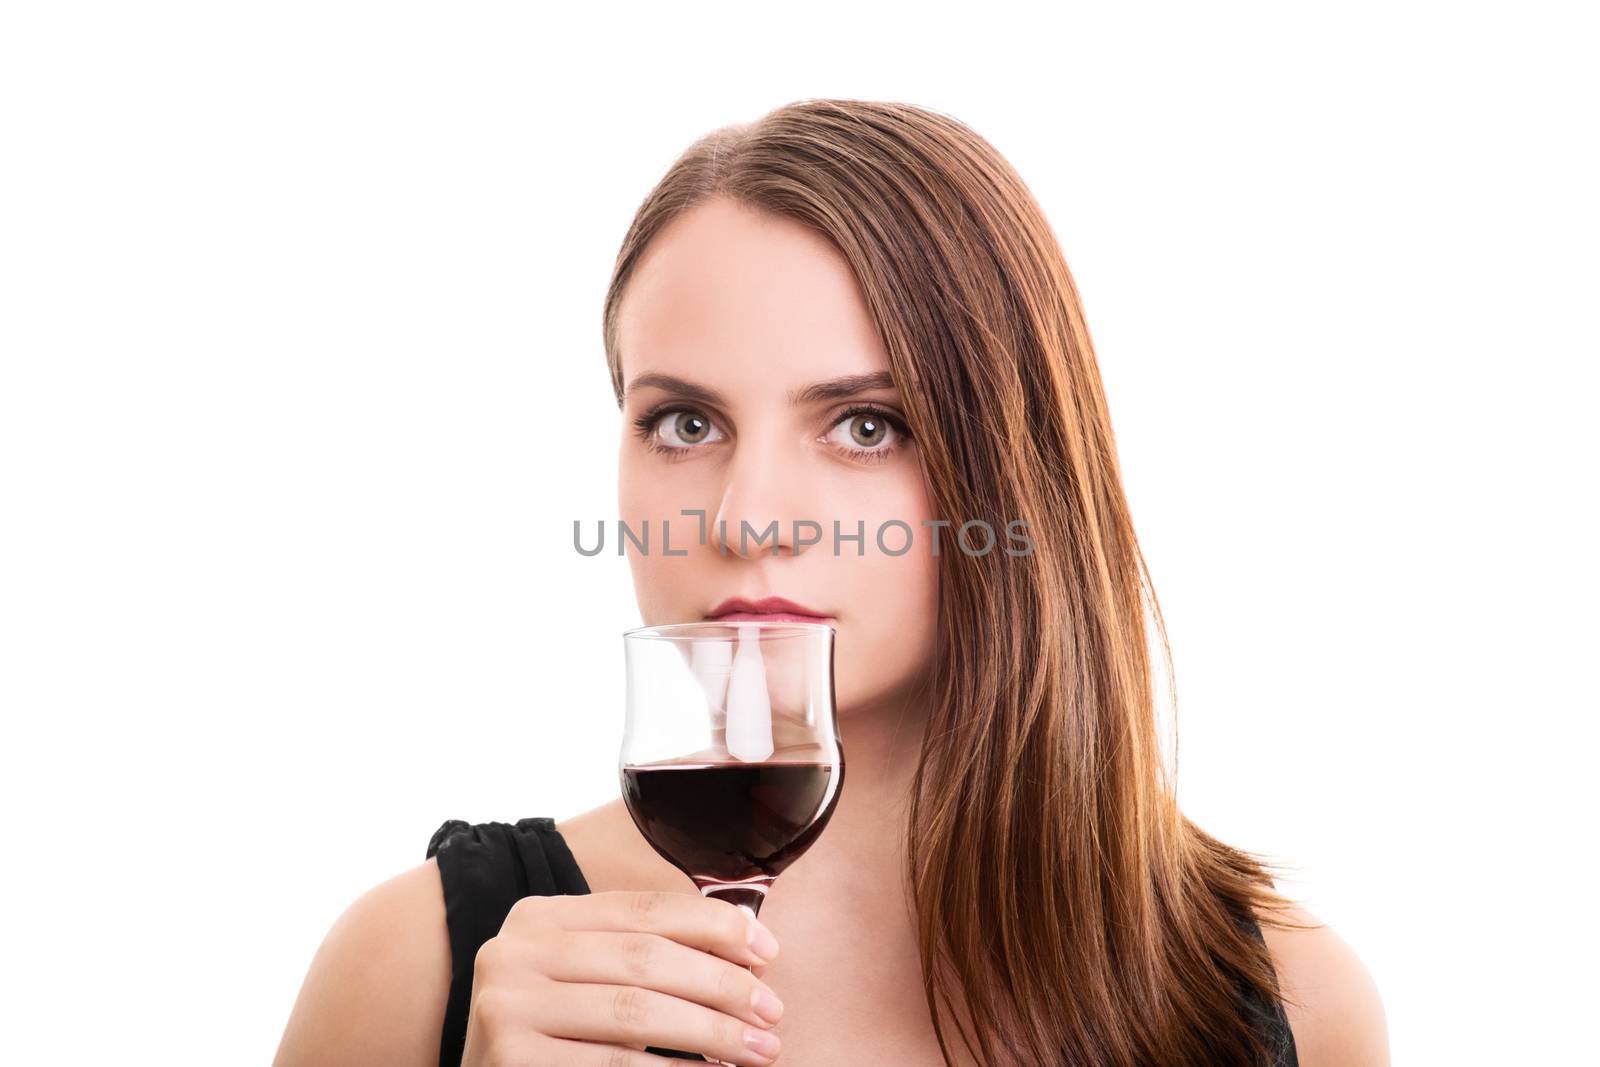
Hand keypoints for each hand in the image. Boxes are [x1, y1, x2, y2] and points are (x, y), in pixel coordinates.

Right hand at [461, 890, 783, 1065]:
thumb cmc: (556, 1038)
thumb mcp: (588, 979)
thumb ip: (646, 952)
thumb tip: (749, 946)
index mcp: (539, 917)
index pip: (644, 908)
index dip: (714, 925)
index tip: (768, 951)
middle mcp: (514, 952)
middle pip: (646, 957)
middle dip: (722, 984)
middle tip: (771, 1010)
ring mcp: (505, 1008)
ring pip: (636, 1012)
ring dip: (712, 1033)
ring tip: (758, 1048)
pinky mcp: (511, 1060)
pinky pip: (615, 1065)